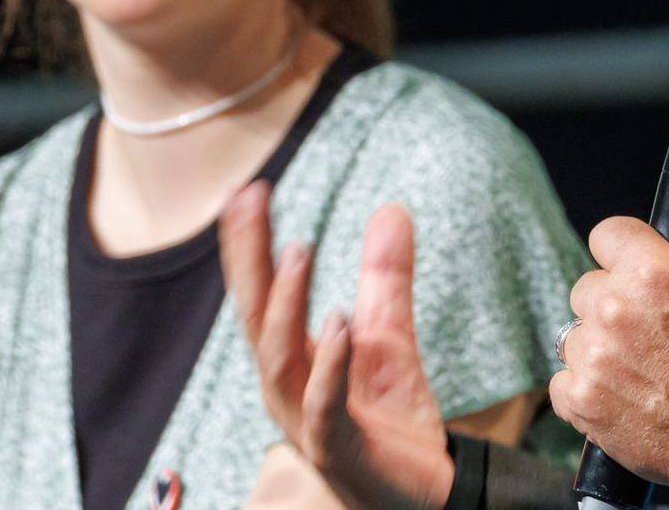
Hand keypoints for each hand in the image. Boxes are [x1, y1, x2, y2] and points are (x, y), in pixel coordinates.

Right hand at [220, 182, 454, 509]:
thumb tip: (391, 208)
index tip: (245, 189)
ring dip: (286, 304)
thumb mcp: (388, 337)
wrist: (422, 496)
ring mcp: (306, 422)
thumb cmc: (389, 420)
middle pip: (256, 316)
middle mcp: (286, 388)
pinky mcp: (340, 454)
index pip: (260, 293)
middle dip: (249, 257)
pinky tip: (339, 322)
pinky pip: (324, 409)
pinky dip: (329, 365)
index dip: (250, 243)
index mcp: (291, 358)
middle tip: (249, 199)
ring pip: (279, 360)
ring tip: (299, 252)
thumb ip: (384, 279)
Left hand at [548, 138, 668, 486]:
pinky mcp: (580, 400)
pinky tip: (627, 395)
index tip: (652, 279)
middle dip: (618, 303)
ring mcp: (593, 356)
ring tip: (648, 367)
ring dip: (601, 346)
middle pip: (590, 285)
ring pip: (575, 332)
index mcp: (651, 271)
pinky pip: (562, 380)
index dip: (629, 254)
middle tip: (660, 332)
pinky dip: (587, 390)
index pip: (607, 234)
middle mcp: (614, 308)